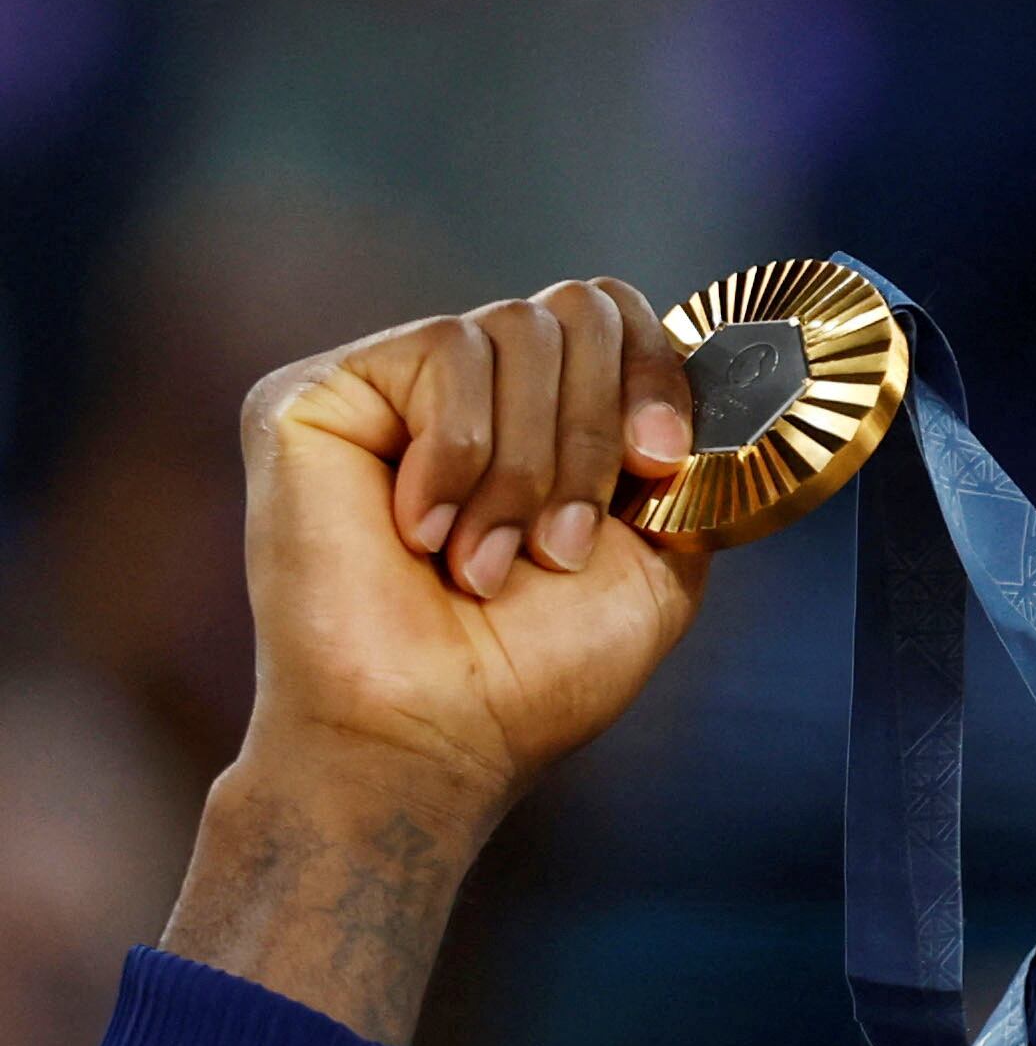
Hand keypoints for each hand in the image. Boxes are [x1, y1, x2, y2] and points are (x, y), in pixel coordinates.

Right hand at [235, 278, 709, 818]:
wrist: (433, 736)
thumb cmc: (530, 678)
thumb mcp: (656, 568)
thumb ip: (686, 473)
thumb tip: (707, 404)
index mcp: (544, 424)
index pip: (615, 317)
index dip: (654, 375)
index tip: (660, 463)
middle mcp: (469, 393)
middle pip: (576, 309)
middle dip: (592, 436)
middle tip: (560, 545)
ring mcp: (392, 389)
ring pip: (515, 330)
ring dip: (526, 467)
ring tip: (488, 563)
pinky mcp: (319, 393)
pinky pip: (443, 350)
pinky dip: (459, 456)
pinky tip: (423, 534)